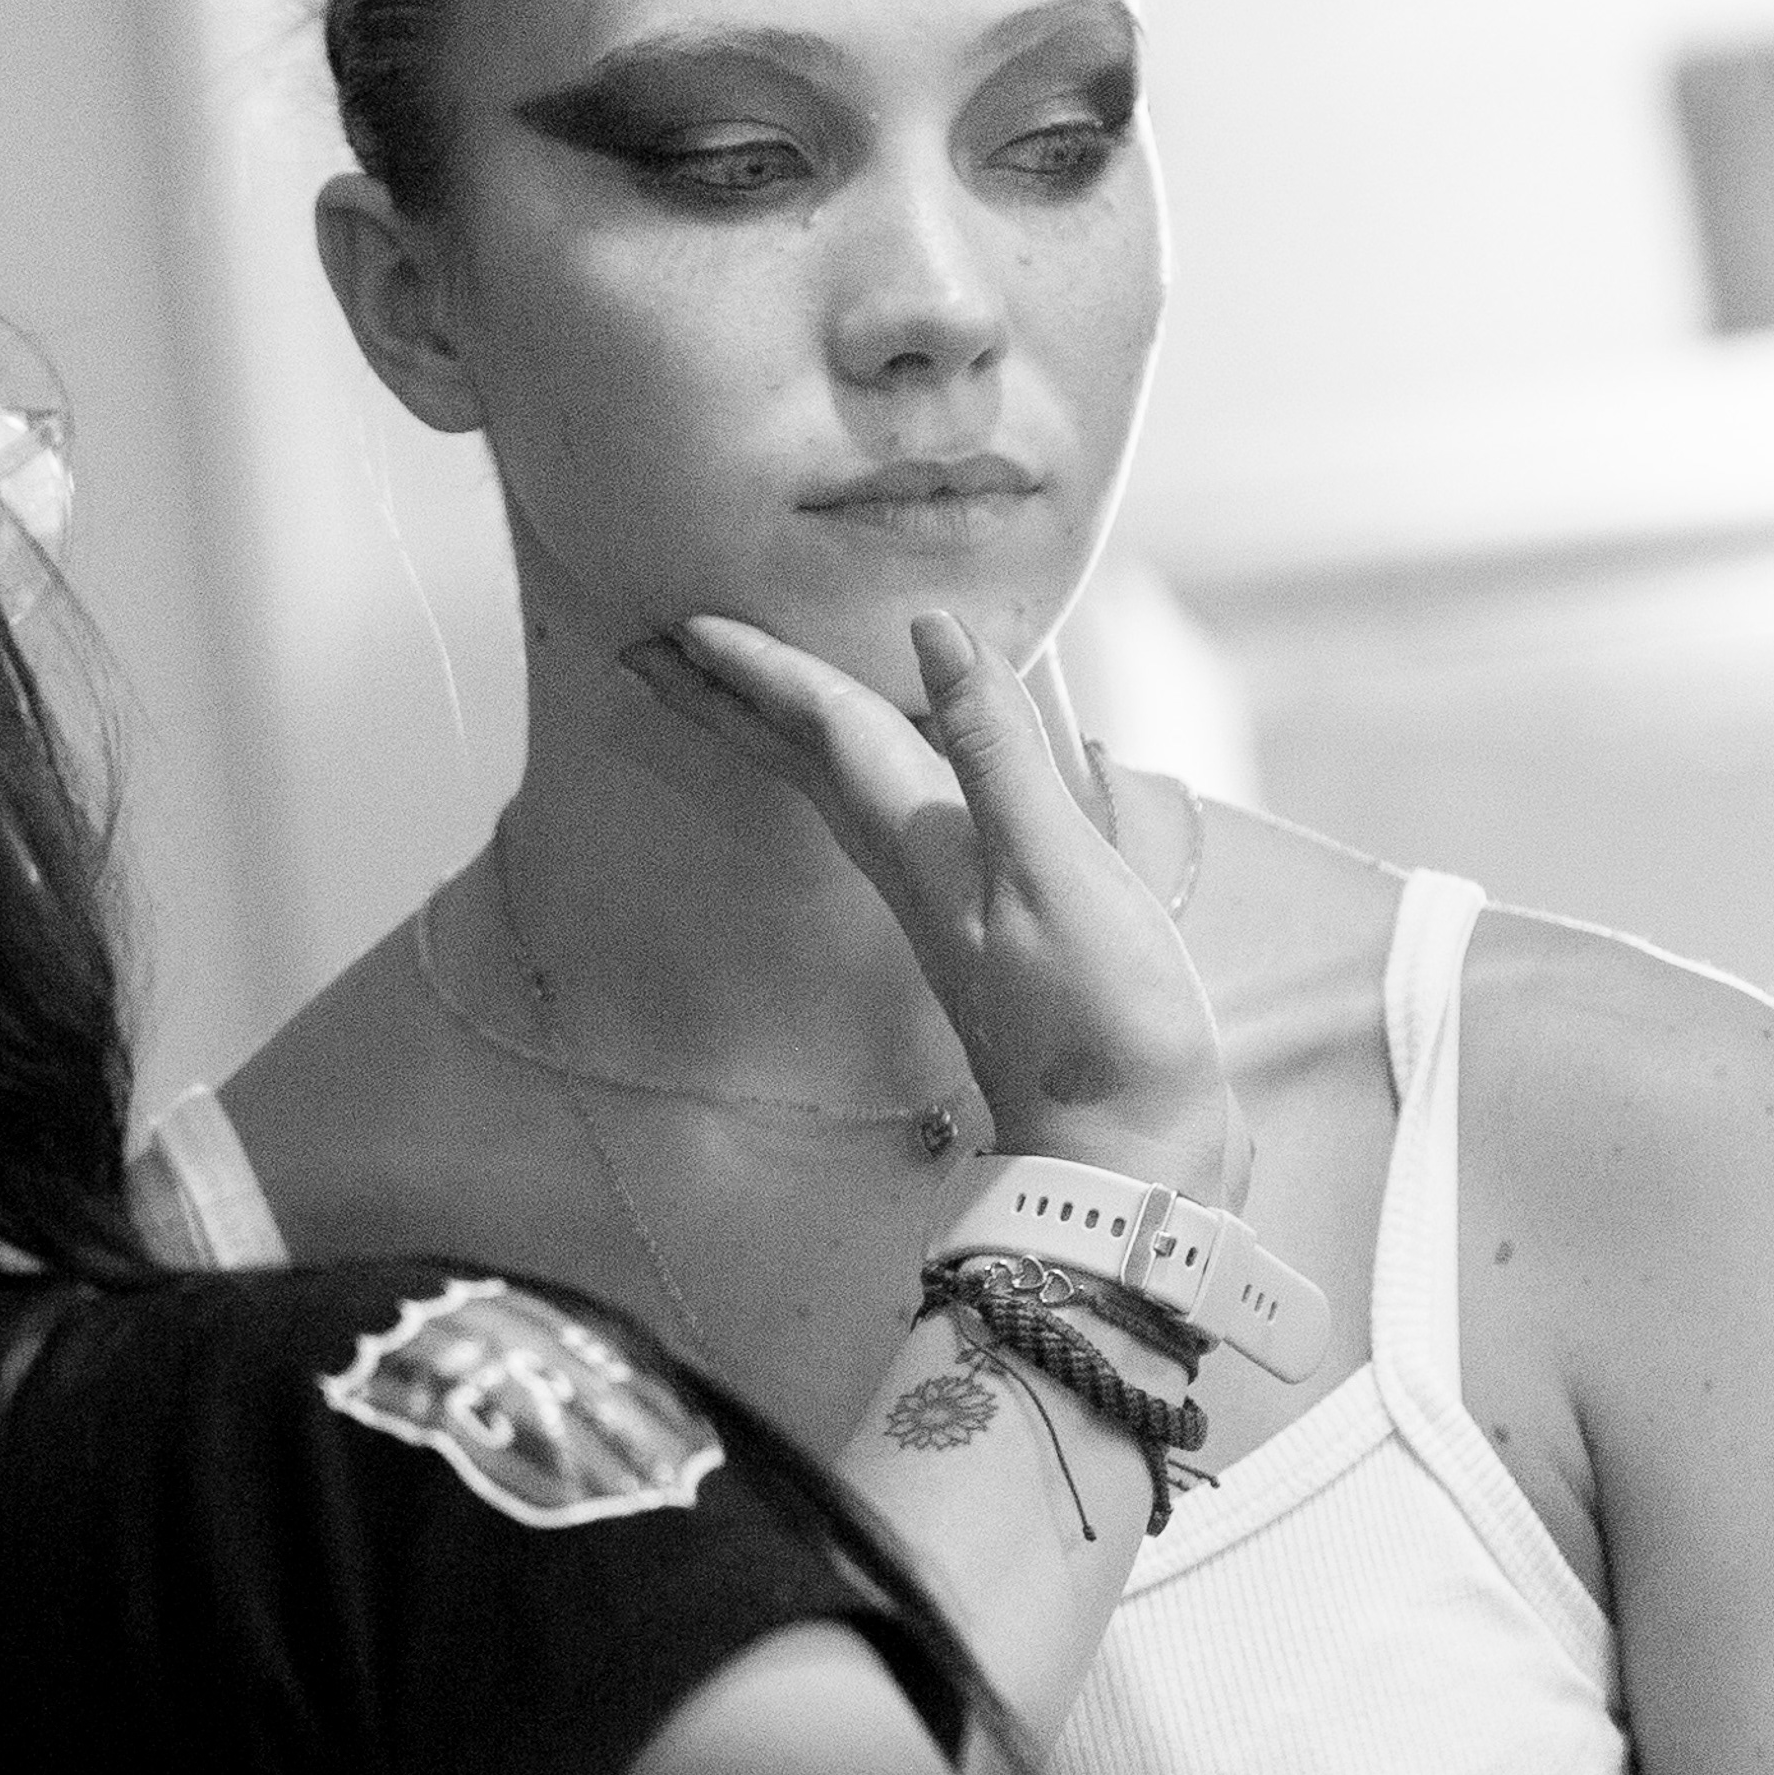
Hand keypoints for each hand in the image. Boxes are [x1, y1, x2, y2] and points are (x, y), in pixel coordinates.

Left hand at [629, 609, 1242, 1199]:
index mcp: (919, 842)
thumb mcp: (1051, 872)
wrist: (1122, 1157)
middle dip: (729, 700)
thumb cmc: (1095, 1024)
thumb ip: (995, 749)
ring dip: (786, 728)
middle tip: (650, 650)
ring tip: (744, 684)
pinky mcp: (986, 920)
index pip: (826, 728)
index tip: (684, 617)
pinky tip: (895, 763)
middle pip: (803, 760)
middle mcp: (913, 863)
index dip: (765, 666)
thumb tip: (932, 630)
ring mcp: (945, 895)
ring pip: (840, 786)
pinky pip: (897, 815)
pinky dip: (872, 768)